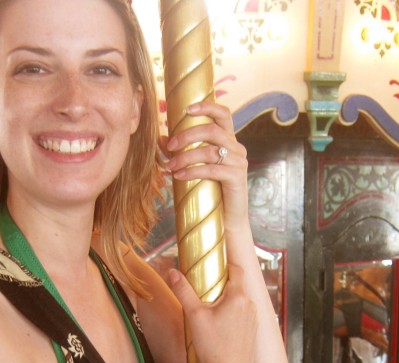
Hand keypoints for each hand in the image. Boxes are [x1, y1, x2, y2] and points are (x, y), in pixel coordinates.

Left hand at [161, 101, 248, 223]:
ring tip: (171, 167)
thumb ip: (180, 151)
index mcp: (228, 140)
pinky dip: (193, 171)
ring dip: (186, 157)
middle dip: (187, 136)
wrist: (226, 219)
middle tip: (170, 147)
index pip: (223, 114)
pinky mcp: (236, 178)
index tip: (187, 109)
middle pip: (212, 130)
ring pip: (210, 151)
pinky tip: (180, 176)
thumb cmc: (210, 191)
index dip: (207, 106)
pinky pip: (212, 170)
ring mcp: (238, 162)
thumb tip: (161, 139)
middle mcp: (236, 147)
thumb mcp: (194, 167)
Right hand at [166, 263, 256, 362]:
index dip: (225, 264)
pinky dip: (232, 316)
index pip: (236, 269)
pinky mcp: (253, 334)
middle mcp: (250, 306)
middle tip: (205, 291)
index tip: (213, 265)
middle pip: (237, 286)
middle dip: (222, 285)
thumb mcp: (194, 316)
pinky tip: (219, 329)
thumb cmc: (213, 347)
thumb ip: (183, 291)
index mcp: (238, 297)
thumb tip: (172, 272)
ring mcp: (254, 320)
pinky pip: (243, 317)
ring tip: (210, 311)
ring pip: (240, 302)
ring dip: (227, 302)